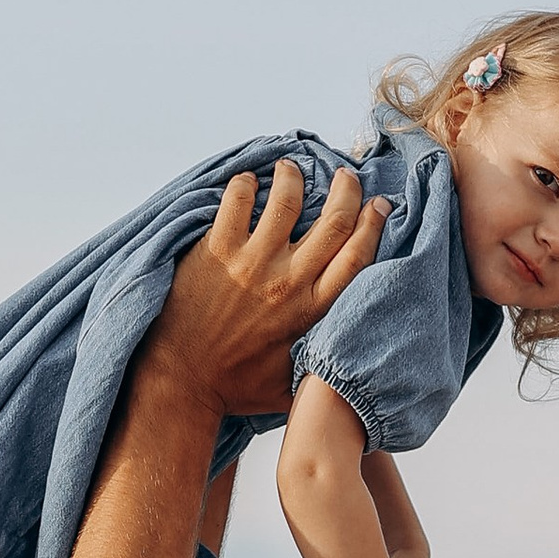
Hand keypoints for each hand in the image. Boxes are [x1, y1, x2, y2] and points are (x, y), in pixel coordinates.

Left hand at [156, 160, 386, 419]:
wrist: (181, 381)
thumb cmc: (234, 388)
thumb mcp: (291, 387)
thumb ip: (321, 371)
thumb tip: (348, 369)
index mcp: (311, 312)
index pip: (356, 256)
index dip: (372, 224)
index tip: (377, 205)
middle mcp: (288, 282)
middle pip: (333, 221)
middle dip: (346, 190)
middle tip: (344, 176)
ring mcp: (252, 263)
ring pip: (287, 200)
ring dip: (293, 178)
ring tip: (289, 169)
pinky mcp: (218, 250)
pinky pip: (238, 199)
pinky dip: (245, 184)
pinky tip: (247, 182)